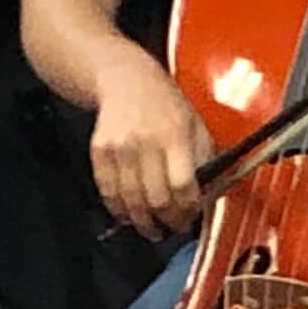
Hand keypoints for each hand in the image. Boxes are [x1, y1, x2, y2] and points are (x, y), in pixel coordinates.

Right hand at [90, 54, 205, 239]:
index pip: (183, 185)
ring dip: (143, 222)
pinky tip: (129, 214)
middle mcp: (146, 141)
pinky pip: (108, 191)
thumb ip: (204, 159)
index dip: (188, 209)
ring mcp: (119, 147)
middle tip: (173, 227)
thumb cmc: (166, 104)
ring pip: (131, 201)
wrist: (126, 80)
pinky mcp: (100, 151)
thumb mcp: (196, 124)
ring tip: (152, 229)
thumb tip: (207, 196)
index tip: (190, 216)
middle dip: (167, 221)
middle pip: (156, 198)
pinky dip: (119, 209)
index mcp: (175, 134)